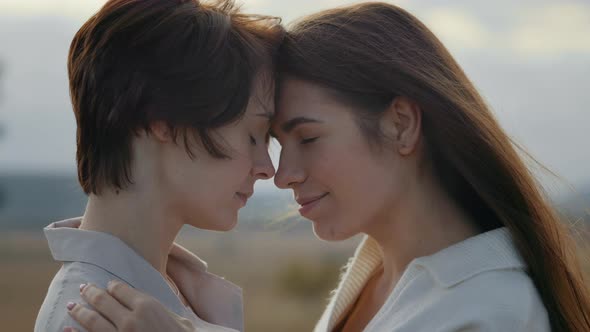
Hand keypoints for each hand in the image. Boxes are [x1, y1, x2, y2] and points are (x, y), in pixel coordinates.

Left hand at [64, 280, 195, 331]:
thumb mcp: (180, 320)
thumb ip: (163, 310)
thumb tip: (153, 305)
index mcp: (147, 306)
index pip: (120, 289)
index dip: (112, 285)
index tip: (107, 285)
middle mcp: (130, 319)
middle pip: (102, 300)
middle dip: (90, 292)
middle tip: (82, 288)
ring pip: (92, 320)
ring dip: (79, 311)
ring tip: (71, 306)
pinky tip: (66, 329)